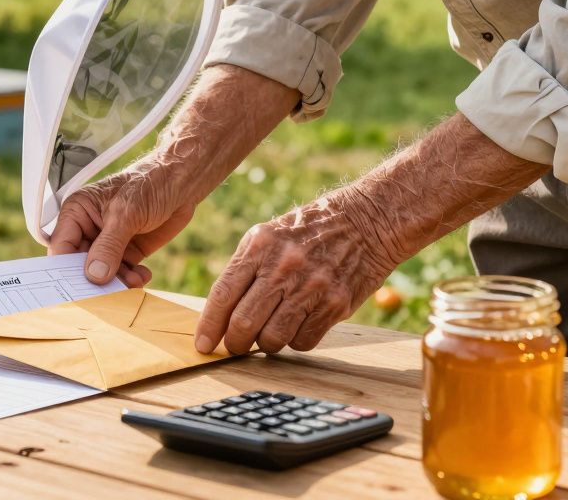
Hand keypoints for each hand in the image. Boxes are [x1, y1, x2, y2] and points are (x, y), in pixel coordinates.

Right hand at [47, 159, 199, 287]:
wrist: (181, 182)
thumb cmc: (151, 183)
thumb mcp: (126, 214)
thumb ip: (108, 246)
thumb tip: (94, 275)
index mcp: (78, 212)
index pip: (61, 247)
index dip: (66, 269)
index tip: (77, 288)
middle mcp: (89, 228)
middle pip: (80, 265)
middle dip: (94, 280)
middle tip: (107, 292)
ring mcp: (108, 242)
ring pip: (102, 274)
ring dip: (116, 282)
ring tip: (132, 281)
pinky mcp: (126, 252)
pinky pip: (121, 274)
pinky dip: (130, 280)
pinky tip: (141, 275)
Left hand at [193, 192, 401, 354]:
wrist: (365, 222)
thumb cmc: (307, 232)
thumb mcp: (267, 236)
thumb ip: (244, 269)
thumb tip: (219, 314)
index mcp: (259, 246)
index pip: (223, 294)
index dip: (209, 325)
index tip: (202, 345)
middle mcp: (283, 266)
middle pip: (244, 322)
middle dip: (234, 343)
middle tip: (235, 346)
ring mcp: (311, 286)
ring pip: (272, 339)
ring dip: (265, 344)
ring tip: (269, 332)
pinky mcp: (335, 304)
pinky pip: (303, 341)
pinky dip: (295, 340)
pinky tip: (299, 324)